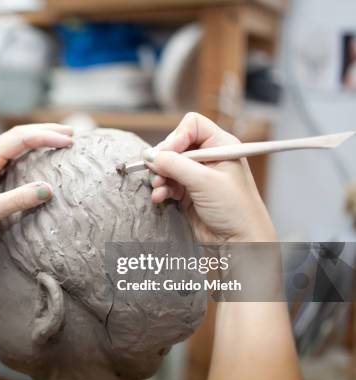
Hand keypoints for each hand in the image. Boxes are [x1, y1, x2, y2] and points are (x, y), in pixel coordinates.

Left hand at [0, 124, 72, 252]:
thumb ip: (19, 200)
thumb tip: (49, 189)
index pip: (19, 139)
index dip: (45, 137)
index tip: (68, 142)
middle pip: (18, 135)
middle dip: (45, 132)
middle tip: (72, 135)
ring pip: (15, 144)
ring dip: (38, 140)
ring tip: (61, 140)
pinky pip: (11, 158)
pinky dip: (29, 153)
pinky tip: (40, 158)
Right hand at [144, 112, 275, 241]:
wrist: (239, 243)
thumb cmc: (235, 210)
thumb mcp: (204, 181)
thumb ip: (175, 165)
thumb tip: (150, 155)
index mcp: (221, 146)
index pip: (192, 126)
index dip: (177, 136)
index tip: (168, 153)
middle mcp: (209, 157)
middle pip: (176, 145)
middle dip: (164, 159)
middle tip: (156, 172)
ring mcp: (198, 175)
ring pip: (168, 165)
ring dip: (160, 176)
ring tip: (158, 187)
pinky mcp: (189, 192)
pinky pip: (168, 183)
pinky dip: (161, 189)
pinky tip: (160, 198)